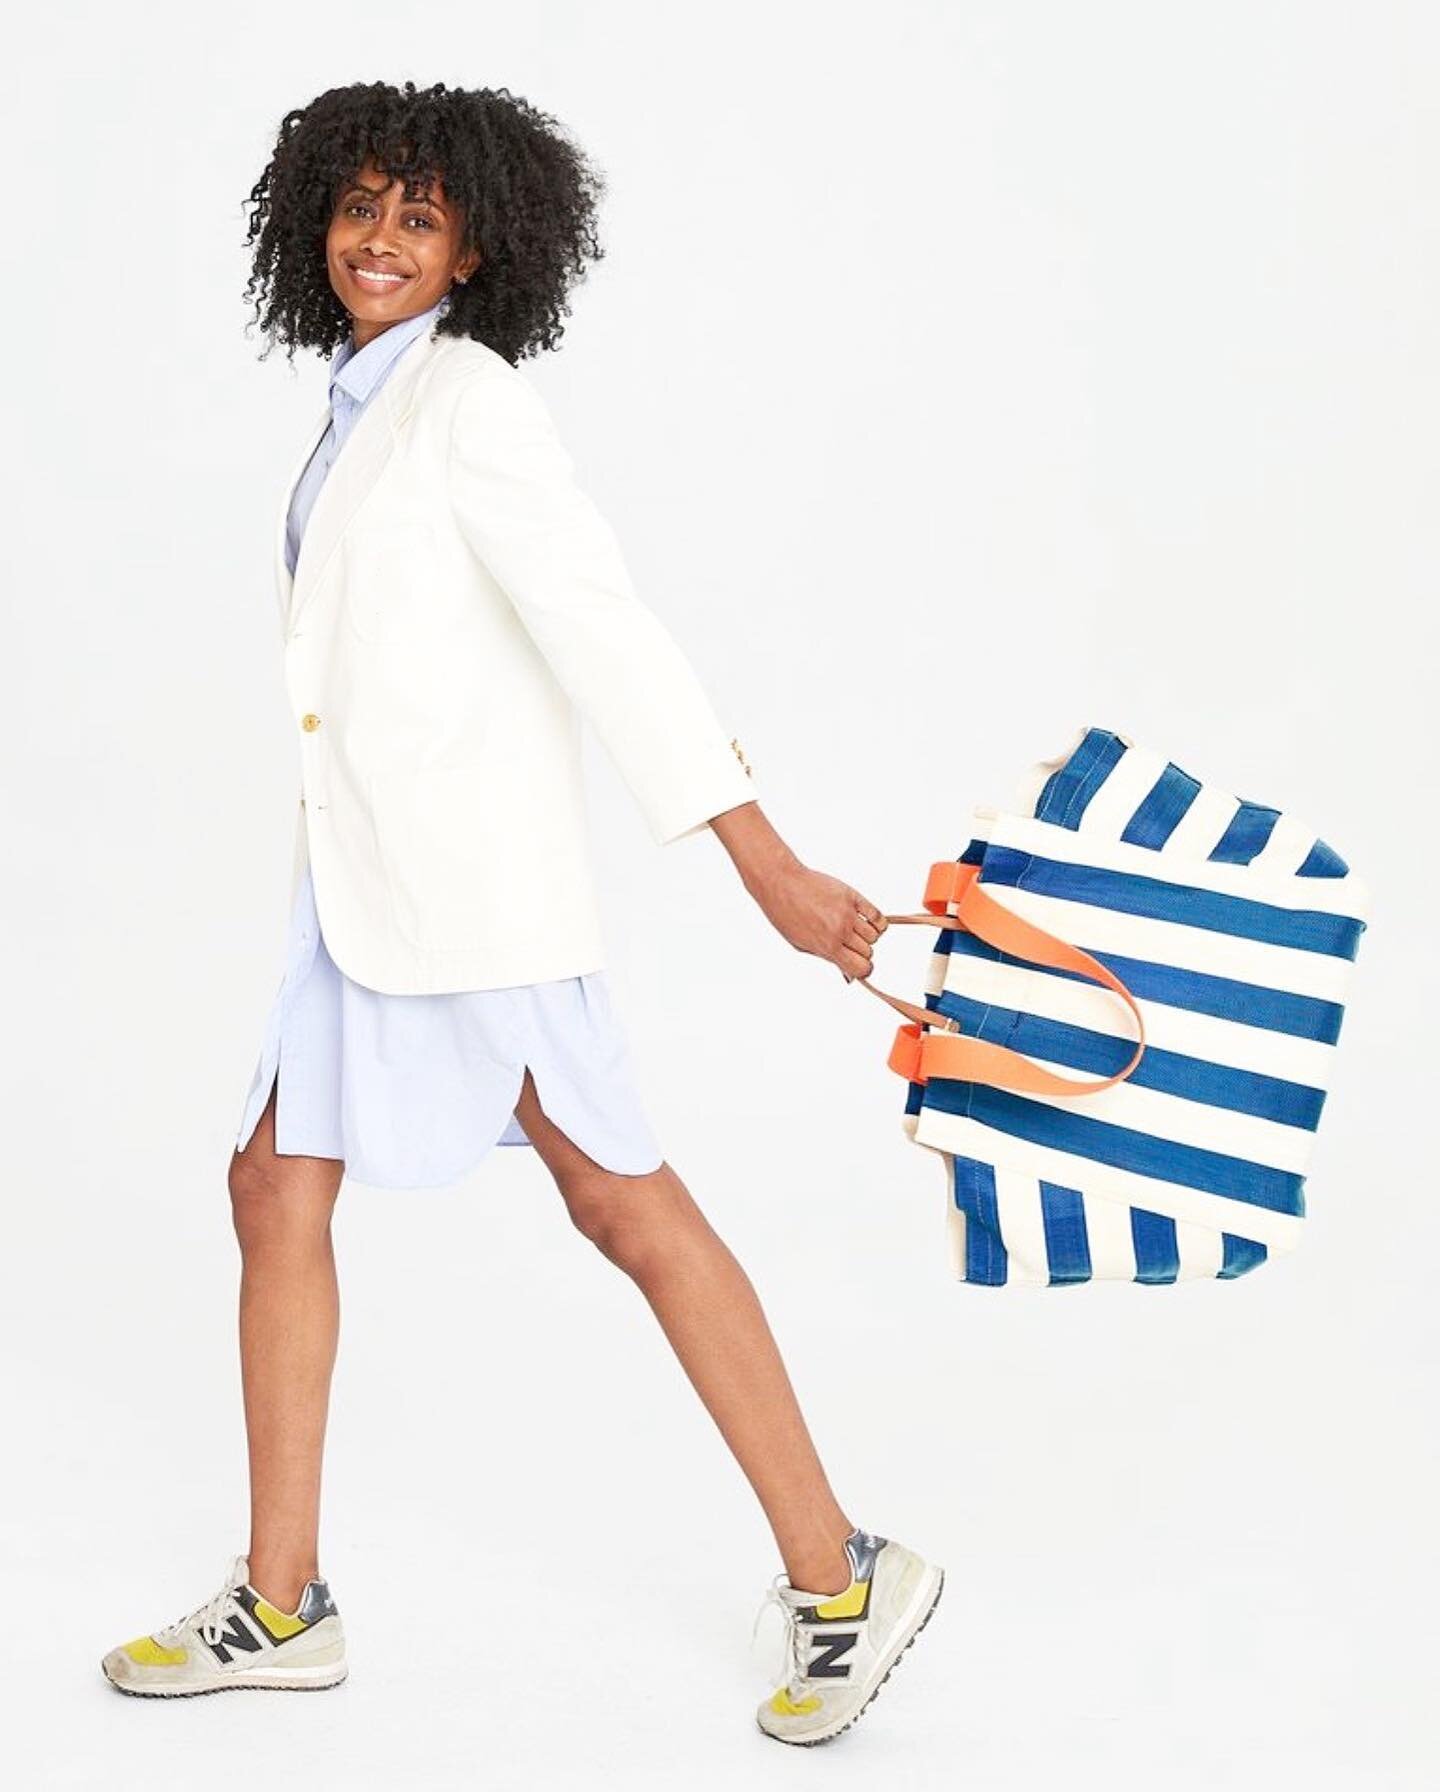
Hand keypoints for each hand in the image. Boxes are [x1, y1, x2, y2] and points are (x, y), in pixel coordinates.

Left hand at [751, 860, 889, 981]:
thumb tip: (848, 975)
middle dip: (861, 952)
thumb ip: (828, 958)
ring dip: (867, 936)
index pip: (861, 968)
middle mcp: (840, 930)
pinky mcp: (851, 896)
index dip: (862, 970)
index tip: (857, 965)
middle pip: (868, 952)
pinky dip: (876, 921)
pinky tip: (865, 920)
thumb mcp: (801, 945)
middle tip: (848, 944)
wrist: (781, 883)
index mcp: (827, 946)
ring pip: (875, 935)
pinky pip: (876, 915)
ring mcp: (847, 912)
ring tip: (853, 930)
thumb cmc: (786, 915)